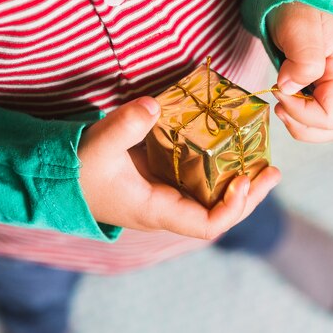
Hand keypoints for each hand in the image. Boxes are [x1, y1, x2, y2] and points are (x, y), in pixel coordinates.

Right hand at [77, 97, 280, 239]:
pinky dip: (216, 166)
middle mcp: (167, 208)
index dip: (232, 207)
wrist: (58, 177)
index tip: (245, 179)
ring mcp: (166, 195)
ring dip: (237, 180)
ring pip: (212, 197)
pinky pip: (198, 180)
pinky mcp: (161, 179)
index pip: (206, 225)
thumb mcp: (98, 145)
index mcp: (156, 210)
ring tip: (260, 157)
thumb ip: (124, 126)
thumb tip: (153, 107)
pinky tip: (227, 147)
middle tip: (273, 170)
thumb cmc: (77, 169)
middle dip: (249, 195)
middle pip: (219, 213)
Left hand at [267, 2, 332, 141]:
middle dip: (303, 126)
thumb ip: (303, 59)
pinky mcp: (327, 82)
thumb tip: (291, 88)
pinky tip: (287, 96)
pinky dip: (302, 114)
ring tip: (282, 102)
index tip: (277, 91)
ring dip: (302, 123)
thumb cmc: (299, 1)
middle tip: (279, 105)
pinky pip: (321, 112)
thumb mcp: (299, 25)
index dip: (301, 113)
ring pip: (330, 125)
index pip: (331, 117)